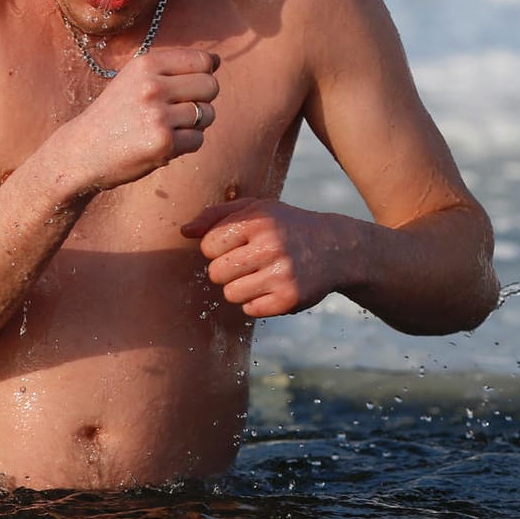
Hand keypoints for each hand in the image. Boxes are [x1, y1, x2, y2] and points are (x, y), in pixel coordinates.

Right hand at [61, 47, 220, 191]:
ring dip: (195, 125)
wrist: (82, 150)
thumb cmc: (114, 114)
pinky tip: (164, 144)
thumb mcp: (134, 79)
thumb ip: (172, 68)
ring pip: (207, 114)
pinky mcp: (163, 143)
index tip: (188, 87)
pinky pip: (198, 140)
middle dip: (203, 100)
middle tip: (179, 110)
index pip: (202, 60)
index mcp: (145, 64)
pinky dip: (186, 145)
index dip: (204, 75)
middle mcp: (152, 86)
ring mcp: (158, 115)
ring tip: (168, 128)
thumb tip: (218, 61)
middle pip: (211, 86)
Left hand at [181, 199, 363, 317]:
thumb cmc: (285, 226)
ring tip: (261, 274)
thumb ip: (216, 215)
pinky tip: (273, 286)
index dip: (218, 248)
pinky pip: (250, 309)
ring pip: (230, 294)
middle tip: (249, 262)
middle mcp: (270, 246)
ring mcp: (281, 275)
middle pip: (216, 273)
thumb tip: (184, 232)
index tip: (238, 244)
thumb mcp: (256, 209)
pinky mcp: (289, 299)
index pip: (208, 246)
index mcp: (258, 220)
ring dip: (240, 287)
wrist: (336, 248)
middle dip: (227, 269)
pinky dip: (257, 302)